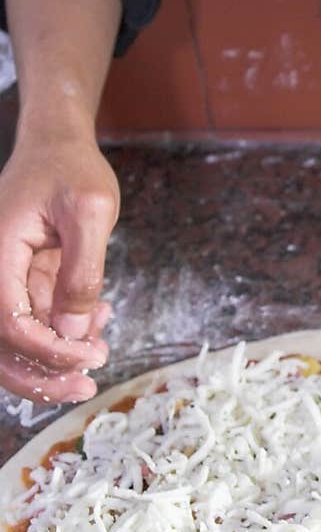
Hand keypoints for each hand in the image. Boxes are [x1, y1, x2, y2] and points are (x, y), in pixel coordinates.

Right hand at [0, 131, 119, 403]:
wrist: (58, 145)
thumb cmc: (72, 169)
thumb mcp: (91, 211)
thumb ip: (83, 272)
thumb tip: (75, 331)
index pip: (9, 324)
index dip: (48, 350)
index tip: (89, 355)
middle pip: (1, 346)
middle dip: (42, 375)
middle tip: (87, 386)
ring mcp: (3, 278)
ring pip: (16, 340)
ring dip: (56, 357)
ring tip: (100, 351)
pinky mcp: (19, 280)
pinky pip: (33, 320)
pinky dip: (64, 331)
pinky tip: (99, 320)